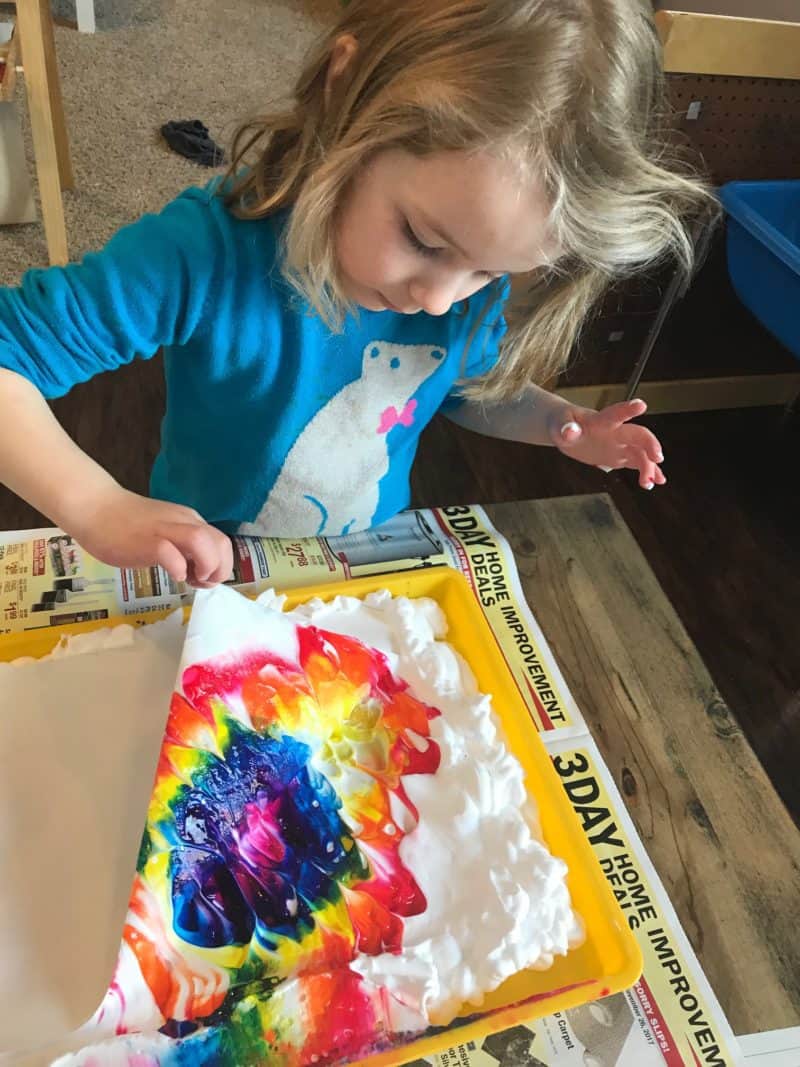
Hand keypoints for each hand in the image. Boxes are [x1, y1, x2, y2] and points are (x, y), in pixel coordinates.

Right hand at [67, 485, 233, 586]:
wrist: (94, 506)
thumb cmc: (126, 524)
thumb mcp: (164, 534)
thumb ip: (182, 548)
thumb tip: (196, 570)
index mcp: (189, 522)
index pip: (223, 543)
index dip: (222, 565)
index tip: (203, 578)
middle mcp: (183, 523)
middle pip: (221, 543)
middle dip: (220, 569)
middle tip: (200, 582)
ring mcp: (164, 530)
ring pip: (202, 542)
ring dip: (206, 566)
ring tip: (192, 579)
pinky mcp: (145, 541)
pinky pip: (170, 553)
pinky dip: (178, 568)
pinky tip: (173, 576)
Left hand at [548, 398, 665, 489]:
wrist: (566, 429)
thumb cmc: (562, 422)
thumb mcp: (558, 424)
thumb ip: (565, 428)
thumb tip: (569, 432)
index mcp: (601, 420)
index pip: (616, 413)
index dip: (628, 409)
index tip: (641, 405)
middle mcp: (616, 431)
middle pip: (638, 435)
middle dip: (650, 444)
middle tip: (657, 458)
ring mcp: (620, 444)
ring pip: (641, 453)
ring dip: (648, 466)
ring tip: (648, 483)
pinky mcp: (620, 456)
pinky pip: (637, 463)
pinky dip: (648, 472)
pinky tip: (656, 481)